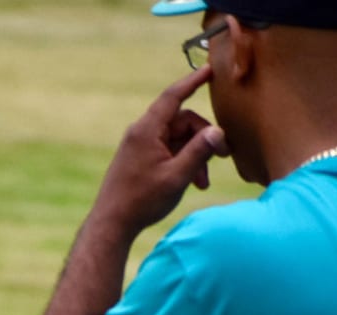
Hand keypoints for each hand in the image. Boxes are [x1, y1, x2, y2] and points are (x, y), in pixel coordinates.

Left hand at [90, 65, 228, 240]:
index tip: (211, 69)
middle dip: (204, 138)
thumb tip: (218, 131)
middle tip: (225, 156)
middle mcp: (142, 133)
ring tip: (203, 182)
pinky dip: (183, 162)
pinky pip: (168, 151)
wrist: (112, 223)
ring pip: (177, 139)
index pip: (173, 96)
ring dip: (195, 155)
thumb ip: (199, 152)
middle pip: (182, 122)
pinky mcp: (140, 158)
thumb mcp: (177, 177)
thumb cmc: (142, 201)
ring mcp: (140, 146)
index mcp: (147, 130)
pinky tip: (193, 183)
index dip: (193, 81)